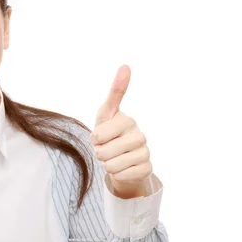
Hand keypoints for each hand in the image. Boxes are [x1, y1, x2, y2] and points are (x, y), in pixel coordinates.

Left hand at [91, 65, 151, 198]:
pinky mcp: (146, 168)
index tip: (101, 136)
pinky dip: (117, 175)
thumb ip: (115, 92)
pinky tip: (124, 168)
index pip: (98, 135)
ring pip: (111, 166)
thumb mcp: (106, 113)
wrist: (123, 158)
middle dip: (99, 153)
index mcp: (126, 120)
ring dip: (107, 165)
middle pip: (102, 152)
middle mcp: (139, 135)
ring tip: (114, 158)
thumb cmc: (110, 133)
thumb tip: (126, 65)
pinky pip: (121, 176)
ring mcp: (145, 152)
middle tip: (107, 148)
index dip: (95, 139)